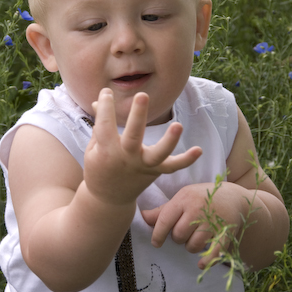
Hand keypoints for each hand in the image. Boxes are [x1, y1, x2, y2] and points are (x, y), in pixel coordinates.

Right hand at [84, 88, 202, 206]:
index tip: (107, 92)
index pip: (105, 124)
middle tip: (142, 95)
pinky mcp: (155, 172)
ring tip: (178, 125)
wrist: (108, 199)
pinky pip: (172, 166)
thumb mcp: (93, 147)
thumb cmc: (99, 167)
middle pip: (133, 136)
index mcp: (106, 150)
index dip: (106, 106)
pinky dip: (186, 160)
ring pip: (158, 154)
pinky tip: (199, 150)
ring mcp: (142, 165)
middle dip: (138, 116)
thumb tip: (99, 100)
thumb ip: (99, 123)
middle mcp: (126, 157)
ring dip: (169, 141)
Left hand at [142, 182, 247, 268]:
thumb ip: (163, 210)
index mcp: (184, 198)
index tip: (156, 243)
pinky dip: (206, 261)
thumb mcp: (183, 198)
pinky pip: (213, 253)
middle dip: (178, 238)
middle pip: (178, 235)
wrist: (233, 197)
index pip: (165, 219)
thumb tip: (142, 216)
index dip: (157, 234)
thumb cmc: (202, 198)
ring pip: (193, 245)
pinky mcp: (225, 233)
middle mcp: (197, 209)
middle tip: (184, 233)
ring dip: (191, 246)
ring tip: (195, 237)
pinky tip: (201, 263)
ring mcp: (212, 222)